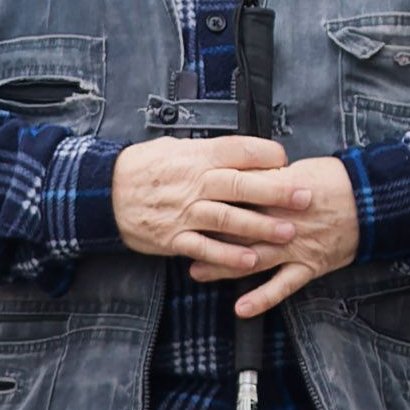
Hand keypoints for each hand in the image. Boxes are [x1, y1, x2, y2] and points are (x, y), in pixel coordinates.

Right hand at [112, 135, 290, 279]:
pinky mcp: (173, 238)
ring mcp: (184, 212)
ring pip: (228, 219)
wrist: (104, 193)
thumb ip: (211, 151)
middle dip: (277, 192)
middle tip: (305, 198)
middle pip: (242, 185)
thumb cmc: (146, 167)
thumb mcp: (177, 147)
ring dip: (260, 228)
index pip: (241, 150)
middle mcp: (195, 183)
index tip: (286, 163)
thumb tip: (246, 151)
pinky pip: (204, 249)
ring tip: (288, 233)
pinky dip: (227, 256)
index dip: (268, 156)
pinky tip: (249, 261)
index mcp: (199, 155)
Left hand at [203, 155, 360, 316]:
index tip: (191, 204)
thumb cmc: (338, 181)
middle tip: (181, 240)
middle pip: (238, 229)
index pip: (239, 197)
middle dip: (208, 235)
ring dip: (223, 266)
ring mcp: (295, 246)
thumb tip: (245, 175)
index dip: (213, 201)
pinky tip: (242, 307)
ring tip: (197, 270)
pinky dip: (262, 298)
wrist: (373, 201)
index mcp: (280, 193)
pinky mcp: (308, 265)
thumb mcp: (301, 168)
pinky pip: (282, 286)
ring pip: (253, 258)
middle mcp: (283, 220)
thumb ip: (271, 177)